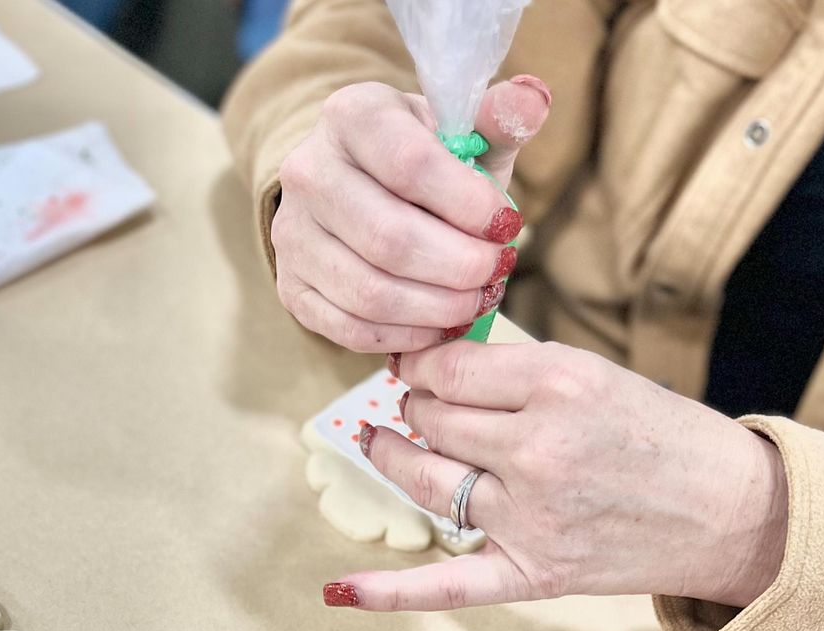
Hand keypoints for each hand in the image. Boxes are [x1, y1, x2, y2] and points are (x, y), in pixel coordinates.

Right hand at [271, 77, 550, 353]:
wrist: (356, 188)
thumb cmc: (422, 163)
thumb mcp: (460, 133)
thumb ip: (498, 120)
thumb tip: (532, 101)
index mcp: (351, 116)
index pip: (411, 166)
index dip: (467, 205)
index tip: (507, 226)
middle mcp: (308, 173)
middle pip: (389, 238)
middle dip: (458, 266)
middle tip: (495, 273)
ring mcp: (292, 236)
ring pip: (370, 292)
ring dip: (436, 308)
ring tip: (474, 301)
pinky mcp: (291, 288)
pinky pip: (351, 329)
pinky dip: (405, 336)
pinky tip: (439, 326)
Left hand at [323, 341, 789, 610]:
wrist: (729, 511)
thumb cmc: (660, 436)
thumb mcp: (595, 375)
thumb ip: (513, 371)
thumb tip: (427, 367)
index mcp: (558, 385)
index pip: (448, 370)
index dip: (422, 366)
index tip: (417, 366)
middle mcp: (538, 450)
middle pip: (432, 421)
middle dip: (417, 407)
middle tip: (418, 403)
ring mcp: (530, 517)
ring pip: (427, 480)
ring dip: (394, 455)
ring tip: (381, 439)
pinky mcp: (531, 572)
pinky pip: (445, 584)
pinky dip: (388, 591)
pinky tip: (337, 591)